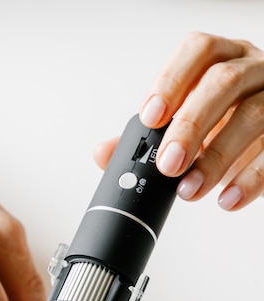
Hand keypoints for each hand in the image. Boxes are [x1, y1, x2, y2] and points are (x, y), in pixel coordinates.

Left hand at [95, 32, 263, 210]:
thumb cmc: (221, 122)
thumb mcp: (184, 124)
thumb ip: (146, 137)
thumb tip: (103, 154)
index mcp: (222, 58)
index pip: (199, 51)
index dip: (172, 80)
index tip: (150, 118)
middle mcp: (253, 69)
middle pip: (224, 83)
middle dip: (191, 125)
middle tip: (168, 164)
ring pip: (253, 116)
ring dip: (216, 158)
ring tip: (190, 190)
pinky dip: (251, 179)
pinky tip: (227, 198)